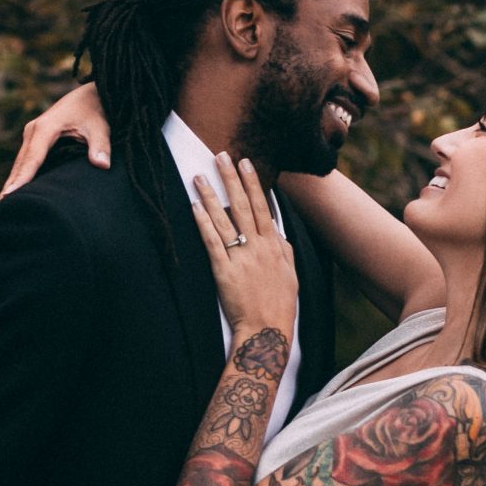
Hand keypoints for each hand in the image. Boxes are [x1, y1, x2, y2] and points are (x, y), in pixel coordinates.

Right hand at [0, 81, 110, 196]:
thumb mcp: (100, 127)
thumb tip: (102, 165)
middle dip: (11, 185)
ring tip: (3, 204)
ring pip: (20, 162)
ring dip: (13, 181)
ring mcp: (32, 134)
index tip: (10, 195)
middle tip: (1, 207)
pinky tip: (14, 191)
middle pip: (20, 163)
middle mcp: (34, 130)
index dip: (22, 178)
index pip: (32, 159)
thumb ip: (100, 146)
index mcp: (46, 128)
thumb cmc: (94, 110)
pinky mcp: (35, 138)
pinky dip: (19, 174)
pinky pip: (25, 160)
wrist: (90, 94)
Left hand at [186, 153, 297, 334]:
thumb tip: (276, 231)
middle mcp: (258, 247)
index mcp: (274, 246)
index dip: (254, 182)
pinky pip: (212, 242)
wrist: (267, 330)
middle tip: (221, 156)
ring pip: (225, 219)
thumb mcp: (290, 273)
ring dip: (211, 195)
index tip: (246, 162)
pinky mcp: (224, 271)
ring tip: (199, 176)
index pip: (263, 206)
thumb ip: (283, 249)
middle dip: (231, 179)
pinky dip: (203, 223)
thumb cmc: (280, 304)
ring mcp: (241, 258)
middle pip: (243, 205)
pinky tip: (195, 207)